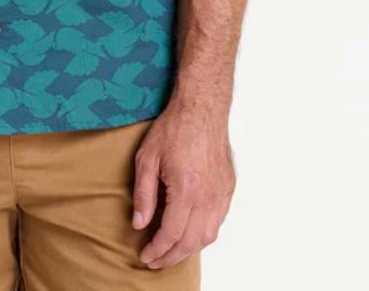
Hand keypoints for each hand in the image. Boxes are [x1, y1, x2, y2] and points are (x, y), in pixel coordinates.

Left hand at [131, 102, 236, 269]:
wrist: (201, 108)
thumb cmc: (173, 129)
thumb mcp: (147, 158)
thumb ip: (143, 195)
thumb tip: (140, 224)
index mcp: (186, 189)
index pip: (172, 234)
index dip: (157, 250)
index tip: (145, 255)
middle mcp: (208, 196)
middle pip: (191, 242)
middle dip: (171, 256)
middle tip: (155, 260)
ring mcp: (221, 193)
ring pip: (208, 236)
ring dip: (189, 249)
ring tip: (170, 252)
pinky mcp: (228, 188)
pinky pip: (218, 221)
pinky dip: (203, 234)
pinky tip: (189, 233)